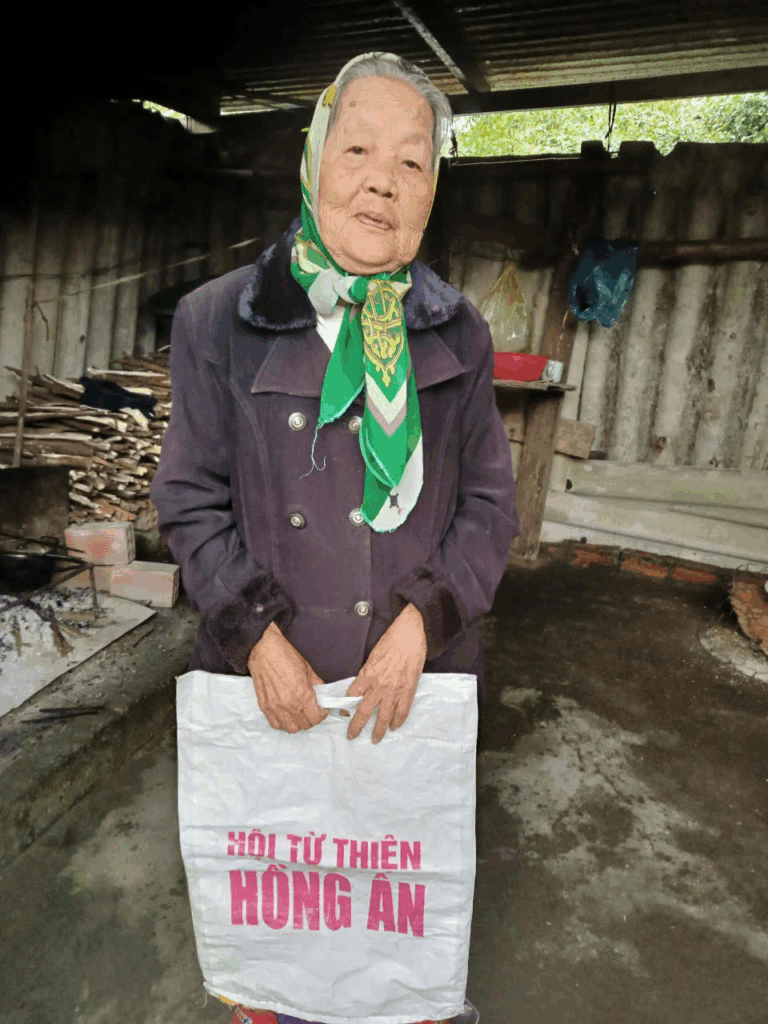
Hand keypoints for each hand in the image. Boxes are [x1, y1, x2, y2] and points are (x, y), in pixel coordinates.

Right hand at [248, 621, 327, 732]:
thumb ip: (317, 686)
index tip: (321, 709)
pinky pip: (275, 725)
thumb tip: (323, 696)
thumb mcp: (308, 669)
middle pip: (305, 725)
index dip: (321, 714)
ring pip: (290, 729)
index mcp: (302, 695)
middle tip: (311, 710)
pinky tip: (286, 714)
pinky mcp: (264, 706)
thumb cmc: (286, 657)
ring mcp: (275, 707)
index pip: (316, 718)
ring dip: (297, 723)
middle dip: (311, 719)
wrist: (264, 650)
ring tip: (298, 713)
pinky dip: (283, 722)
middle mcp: (289, 705)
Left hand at [346, 603, 427, 743]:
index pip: (352, 696)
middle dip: (357, 726)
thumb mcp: (372, 656)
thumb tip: (363, 684)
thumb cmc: (391, 642)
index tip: (344, 714)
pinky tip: (395, 727)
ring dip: (378, 730)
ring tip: (375, 739)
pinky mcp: (408, 691)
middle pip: (364, 711)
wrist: (410, 636)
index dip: (346, 707)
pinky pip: (402, 711)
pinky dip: (398, 721)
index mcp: (366, 675)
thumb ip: (367, 672)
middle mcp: (378, 686)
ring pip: (383, 716)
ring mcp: (394, 691)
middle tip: (352, 736)